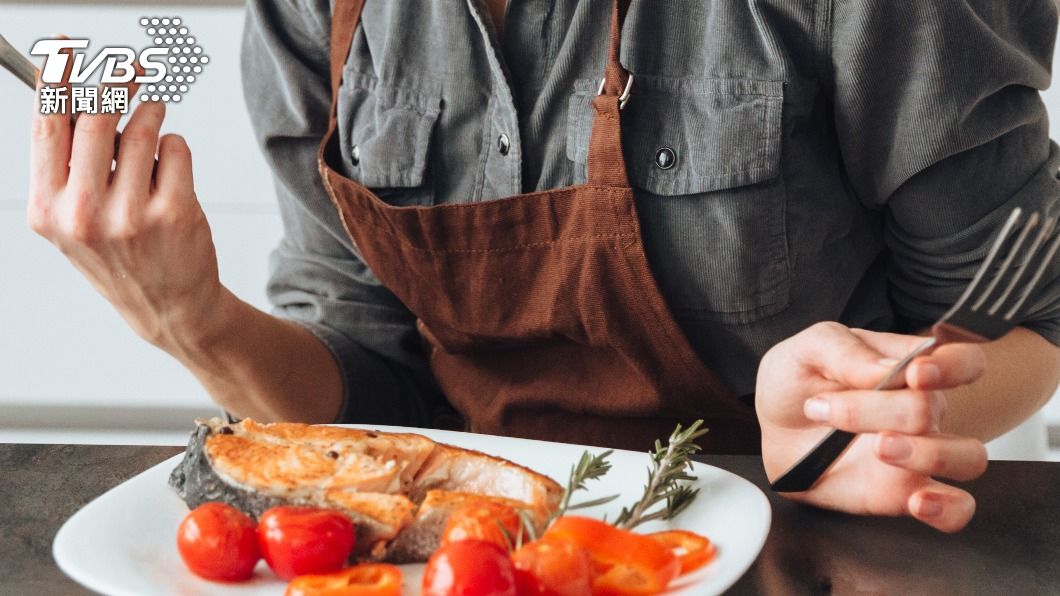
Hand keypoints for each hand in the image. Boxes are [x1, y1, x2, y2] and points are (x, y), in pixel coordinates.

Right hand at [27, 63, 222, 353]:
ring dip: (152, 114)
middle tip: (133, 68)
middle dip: (117, 81)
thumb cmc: (121, 256)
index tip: (67, 47)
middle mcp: (83, 213)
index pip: (47, 125)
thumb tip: (74, 92)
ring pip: (143, 128)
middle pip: (96, 116)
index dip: (58, 77)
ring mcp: (130, 215)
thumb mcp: (74, 219)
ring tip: (154, 122)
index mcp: (48, 210)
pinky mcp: (174, 213)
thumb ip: (68, 164)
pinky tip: (171, 170)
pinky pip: (176, 148)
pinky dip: (175, 147)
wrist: (169, 307)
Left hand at [756, 322, 988, 531]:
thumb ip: (847, 352)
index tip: (915, 374)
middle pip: (935, 409)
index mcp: (909, 366)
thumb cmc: (797, 382)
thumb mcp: (808, 350)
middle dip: (882, 409)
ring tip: (879, 448)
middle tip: (829, 408)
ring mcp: (918, 453)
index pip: (964, 361)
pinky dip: (947, 509)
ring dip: (928, 454)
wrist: (771, 428)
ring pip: (967, 458)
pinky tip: (918, 503)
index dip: (952, 366)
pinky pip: (955, 510)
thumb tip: (891, 367)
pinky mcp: (904, 494)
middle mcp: (923, 410)